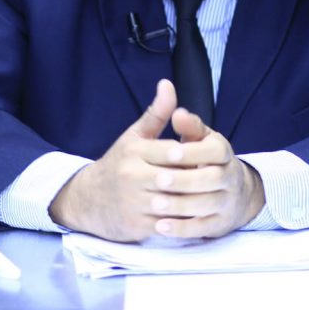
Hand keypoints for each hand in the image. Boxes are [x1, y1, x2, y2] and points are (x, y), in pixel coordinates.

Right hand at [48, 79, 264, 241]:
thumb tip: (168, 84)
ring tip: (213, 198)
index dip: (194, 156)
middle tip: (220, 179)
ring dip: (194, 202)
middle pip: (175, 178)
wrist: (88, 200)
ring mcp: (133, 202)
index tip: (212, 158)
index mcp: (134, 151)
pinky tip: (198, 217)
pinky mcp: (135, 225)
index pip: (173, 151)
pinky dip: (183, 222)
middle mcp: (131, 176)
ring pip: (173, 203)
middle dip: (197, 179)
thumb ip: (157, 113)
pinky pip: (166, 224)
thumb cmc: (118, 164)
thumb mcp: (134, 136)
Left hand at [150, 106, 265, 238]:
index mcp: (223, 152)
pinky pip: (203, 228)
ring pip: (208, 205)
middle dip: (185, 179)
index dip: (194, 151)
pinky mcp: (220, 224)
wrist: (232, 193)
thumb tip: (178, 112)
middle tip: (159, 180)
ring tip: (155, 204)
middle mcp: (230, 176)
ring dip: (181, 206)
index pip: (216, 150)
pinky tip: (160, 226)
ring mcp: (227, 202)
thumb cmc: (204, 160)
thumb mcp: (200, 139)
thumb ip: (189, 126)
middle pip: (213, 178)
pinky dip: (182, 229)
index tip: (170, 152)